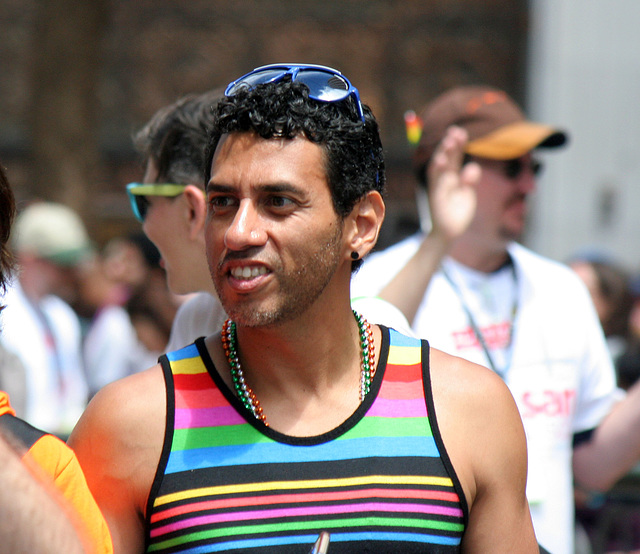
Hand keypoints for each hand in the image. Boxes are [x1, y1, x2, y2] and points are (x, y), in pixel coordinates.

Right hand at [427, 126, 479, 243]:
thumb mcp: (467, 195)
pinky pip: (436, 184)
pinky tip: (441, 161)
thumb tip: (473, 167)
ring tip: (449, 142)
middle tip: (455, 131)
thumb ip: (470, 181)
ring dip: (443, 154)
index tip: (460, 132)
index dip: (457, 145)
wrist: (448, 234)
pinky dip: (438, 172)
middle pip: (446, 160)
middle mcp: (443, 181)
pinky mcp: (436, 199)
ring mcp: (438, 189)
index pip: (454, 158)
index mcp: (451, 178)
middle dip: (450, 145)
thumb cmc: (457, 213)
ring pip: (439, 169)